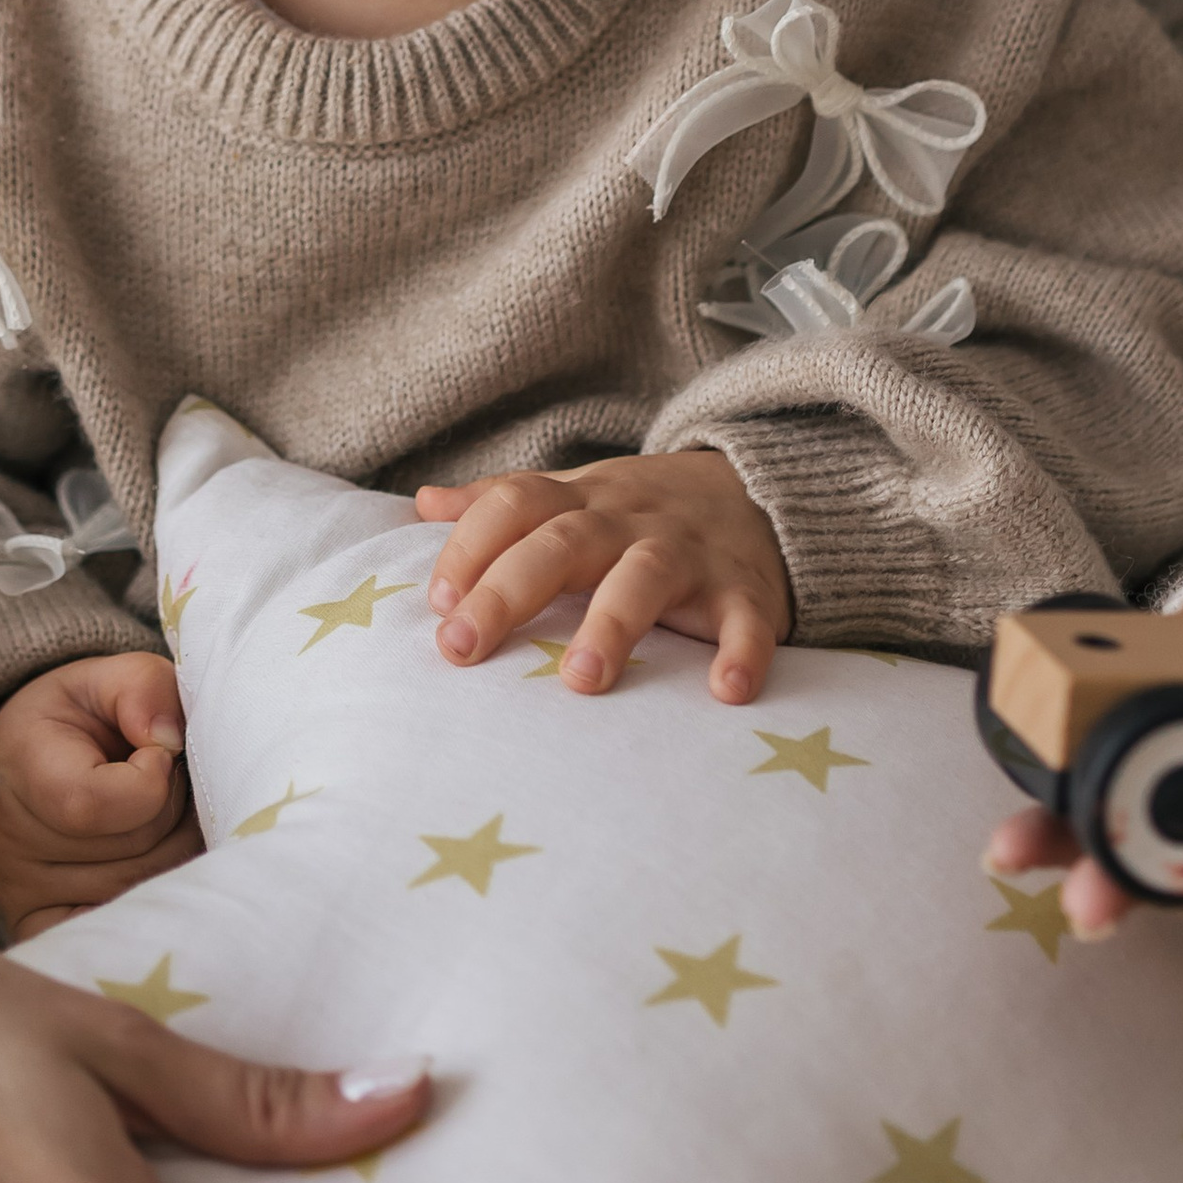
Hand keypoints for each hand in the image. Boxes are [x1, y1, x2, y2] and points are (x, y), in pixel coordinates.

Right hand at [0, 652, 202, 940]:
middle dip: (175, 809)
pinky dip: (155, 900)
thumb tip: (169, 740)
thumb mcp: (107, 678)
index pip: (92, 805)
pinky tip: (155, 863)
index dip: (152, 779)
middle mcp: (9, 841)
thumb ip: (143, 688)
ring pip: (145, 889)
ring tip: (154, 813)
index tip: (158, 753)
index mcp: (18, 765)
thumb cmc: (79, 717)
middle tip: (165, 779)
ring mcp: (22, 894)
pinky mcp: (41, 929)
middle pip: (136, 849)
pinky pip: (117, 933)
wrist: (27, 761)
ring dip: (175, 847)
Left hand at [412, 449, 792, 700]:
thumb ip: (501, 502)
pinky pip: (746, 620)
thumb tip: (422, 504)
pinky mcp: (747, 592)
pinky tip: (726, 691)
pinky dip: (741, 652)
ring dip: (613, 622)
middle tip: (461, 649)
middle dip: (508, 591)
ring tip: (579, 679)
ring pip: (646, 575)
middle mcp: (629, 520)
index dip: (469, 547)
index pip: (514, 504)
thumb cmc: (642, 513)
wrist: (759, 492)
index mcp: (581, 500)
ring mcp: (690, 554)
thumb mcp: (575, 495)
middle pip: (563, 542)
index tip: (438, 605)